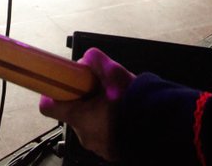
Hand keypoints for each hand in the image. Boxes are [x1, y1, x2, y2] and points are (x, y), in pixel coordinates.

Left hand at [38, 48, 133, 162]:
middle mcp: (85, 135)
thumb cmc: (137, 104)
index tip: (64, 85)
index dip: (54, 93)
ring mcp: (98, 146)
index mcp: (80, 118)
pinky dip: (111, 124)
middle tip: (101, 91)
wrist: (163, 128)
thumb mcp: (115, 73)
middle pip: (73, 112)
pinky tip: (124, 115)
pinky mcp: (112, 151)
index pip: (48, 106)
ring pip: (90, 123)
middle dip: (85, 100)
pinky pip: (104, 134)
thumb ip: (95, 60)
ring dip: (99, 112)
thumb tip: (86, 60)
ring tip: (117, 103)